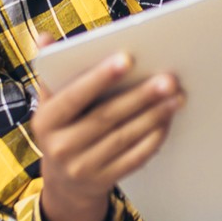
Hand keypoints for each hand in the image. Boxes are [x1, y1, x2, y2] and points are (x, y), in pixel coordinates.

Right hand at [28, 41, 183, 220]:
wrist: (64, 184)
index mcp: (46, 121)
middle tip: (167, 79)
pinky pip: (133, 158)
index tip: (127, 58)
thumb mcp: (50, 103)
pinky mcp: (103, 181)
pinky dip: (152, 139)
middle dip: (140, 96)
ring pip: (123, 137)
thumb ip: (52, 70)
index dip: (100, 77)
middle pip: (105, 117)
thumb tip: (45, 37)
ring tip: (176, 97)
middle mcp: (60, 147)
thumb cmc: (63, 128)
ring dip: (154, 115)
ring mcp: (82, 168)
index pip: (74, 96)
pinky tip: (167, 121)